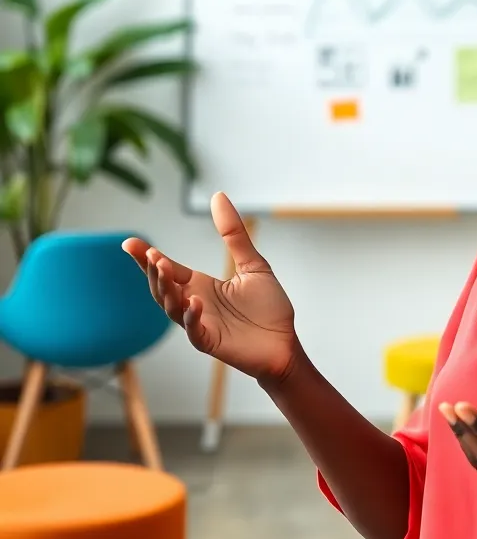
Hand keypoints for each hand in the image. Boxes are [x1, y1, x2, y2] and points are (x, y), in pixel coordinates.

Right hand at [122, 192, 299, 385]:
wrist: (284, 342)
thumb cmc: (268, 307)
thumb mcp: (252, 264)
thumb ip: (234, 234)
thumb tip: (217, 196)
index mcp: (200, 285)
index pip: (168, 269)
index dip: (147, 257)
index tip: (129, 242)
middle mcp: (194, 303)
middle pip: (162, 288)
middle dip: (152, 271)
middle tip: (149, 254)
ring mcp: (200, 324)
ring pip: (172, 308)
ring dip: (166, 289)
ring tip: (164, 269)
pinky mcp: (210, 342)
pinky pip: (194, 330)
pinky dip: (191, 316)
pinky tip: (193, 300)